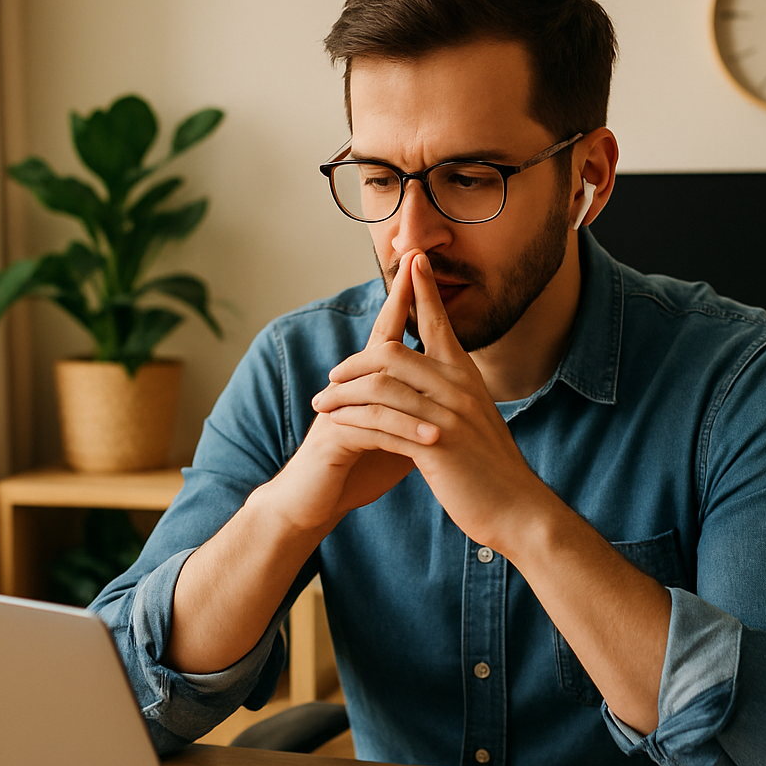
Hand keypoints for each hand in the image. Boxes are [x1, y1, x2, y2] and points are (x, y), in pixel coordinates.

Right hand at [255, 255, 423, 532]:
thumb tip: (452, 400)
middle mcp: (351, 389)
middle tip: (415, 267)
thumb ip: (417, 413)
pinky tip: (429, 441)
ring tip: (443, 361)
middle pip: (378, 340)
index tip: (419, 262)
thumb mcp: (395, 436)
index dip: (403, 300)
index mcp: (369, 386)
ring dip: (415, 378)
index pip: (389, 334)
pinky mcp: (333, 441)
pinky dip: (402, 433)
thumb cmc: (356, 469)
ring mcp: (340, 412)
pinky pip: (371, 428)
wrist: (314, 503)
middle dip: (397, 304)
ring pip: (380, 384)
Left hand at [311, 251, 551, 549]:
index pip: (439, 322)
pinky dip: (355, 422)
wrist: (516, 507)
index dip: (424, 291)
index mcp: (466, 375)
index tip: (413, 260)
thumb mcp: (474, 417)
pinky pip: (383, 424)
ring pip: (381, 388)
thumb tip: (429, 376)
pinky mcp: (436, 445)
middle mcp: (457, 386)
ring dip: (345, 395)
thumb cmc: (490, 466)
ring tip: (322, 404)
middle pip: (392, 353)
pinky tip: (337, 425)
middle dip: (354, 361)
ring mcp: (447, 415)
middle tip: (332, 375)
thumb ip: (451, 393)